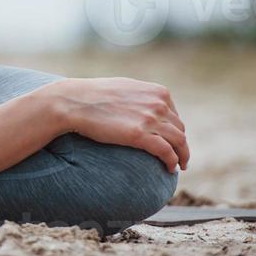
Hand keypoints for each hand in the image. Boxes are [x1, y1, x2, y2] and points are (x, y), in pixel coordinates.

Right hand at [41, 77, 189, 172]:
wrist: (74, 102)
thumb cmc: (94, 95)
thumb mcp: (125, 88)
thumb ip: (142, 97)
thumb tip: (148, 107)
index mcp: (157, 91)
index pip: (175, 115)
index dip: (175, 130)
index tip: (171, 141)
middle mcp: (158, 104)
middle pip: (180, 129)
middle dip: (180, 144)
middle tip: (178, 157)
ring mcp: (150, 119)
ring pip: (179, 142)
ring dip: (182, 156)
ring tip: (178, 166)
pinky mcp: (140, 135)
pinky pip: (166, 152)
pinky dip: (172, 161)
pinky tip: (169, 168)